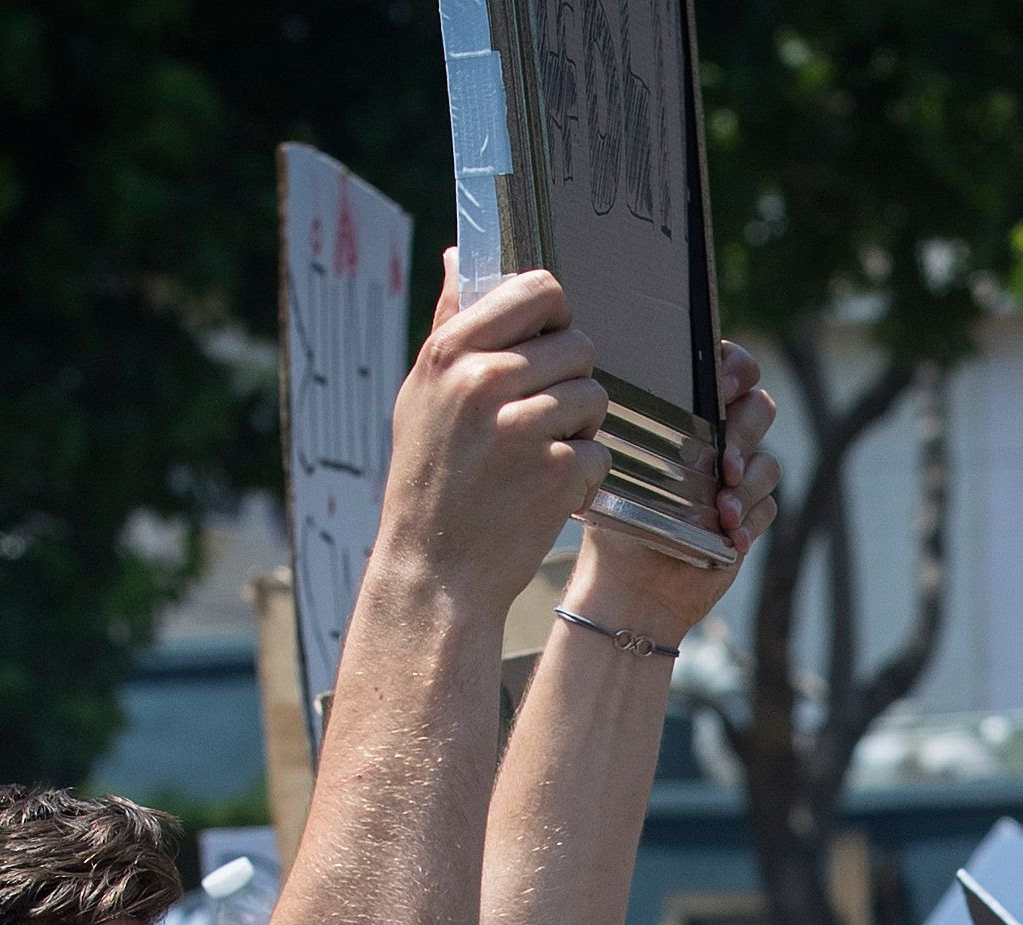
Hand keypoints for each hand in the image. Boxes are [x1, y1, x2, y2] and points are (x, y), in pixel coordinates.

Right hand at [398, 262, 615, 616]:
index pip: (537, 289)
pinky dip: (583, 474)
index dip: (555, 315)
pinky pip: (600, 450)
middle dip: (570, 379)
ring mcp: (522, 426)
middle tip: (541, 416)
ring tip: (538, 455)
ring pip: (594, 395)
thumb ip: (450, 324)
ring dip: (580, 428)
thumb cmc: (430, 478)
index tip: (545, 343)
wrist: (435, 571)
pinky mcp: (556, 471)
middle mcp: (484, 380)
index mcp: (450, 351)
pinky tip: (546, 490)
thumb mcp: (422, 394)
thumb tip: (461, 256)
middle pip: (577, 344)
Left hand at [566, 341, 782, 636]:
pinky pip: (768, 508)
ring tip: (723, 512)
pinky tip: (729, 538)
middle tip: (725, 463)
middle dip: (746, 432)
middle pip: (759, 408)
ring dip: (749, 486)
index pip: (727, 367)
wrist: (630, 586)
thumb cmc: (614, 520)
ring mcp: (738, 478)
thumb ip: (639, 425)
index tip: (724, 388)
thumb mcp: (617, 465)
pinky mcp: (750, 516)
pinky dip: (751, 522)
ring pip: (768, 462)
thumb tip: (646, 394)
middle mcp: (718, 438)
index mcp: (687, 412)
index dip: (737, 368)